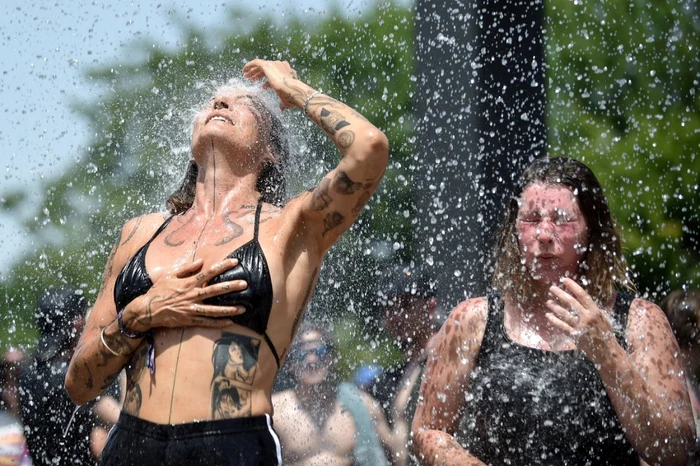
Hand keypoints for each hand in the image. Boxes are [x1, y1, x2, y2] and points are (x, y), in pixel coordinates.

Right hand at [121, 258, 247, 332]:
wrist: (147, 310)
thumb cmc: (158, 291)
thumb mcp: (170, 275)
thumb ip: (186, 268)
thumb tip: (201, 261)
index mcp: (188, 283)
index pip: (209, 272)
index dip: (223, 266)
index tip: (235, 261)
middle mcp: (192, 295)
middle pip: (215, 290)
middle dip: (231, 287)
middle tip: (245, 284)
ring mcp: (191, 309)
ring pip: (214, 309)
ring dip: (229, 309)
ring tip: (243, 309)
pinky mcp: (189, 320)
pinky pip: (206, 322)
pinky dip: (218, 323)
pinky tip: (230, 322)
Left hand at [242, 59, 299, 109]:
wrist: (292, 90)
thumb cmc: (291, 96)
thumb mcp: (287, 100)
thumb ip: (283, 103)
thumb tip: (282, 108)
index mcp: (287, 72)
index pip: (275, 74)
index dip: (268, 81)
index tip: (262, 87)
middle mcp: (281, 66)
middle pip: (267, 69)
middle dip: (259, 74)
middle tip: (251, 79)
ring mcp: (274, 64)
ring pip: (261, 65)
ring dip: (253, 70)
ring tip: (246, 76)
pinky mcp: (268, 65)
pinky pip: (256, 63)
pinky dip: (249, 65)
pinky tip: (244, 70)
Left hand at [546, 277, 615, 361]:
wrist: (607, 352)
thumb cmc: (605, 333)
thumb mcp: (603, 318)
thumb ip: (592, 308)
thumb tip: (582, 297)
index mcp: (595, 311)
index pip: (582, 295)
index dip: (572, 286)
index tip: (565, 280)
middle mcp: (587, 318)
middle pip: (571, 302)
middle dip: (560, 293)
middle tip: (552, 288)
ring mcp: (580, 327)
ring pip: (564, 314)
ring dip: (555, 307)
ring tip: (548, 302)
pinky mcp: (575, 336)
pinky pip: (562, 326)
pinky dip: (554, 321)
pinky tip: (549, 316)